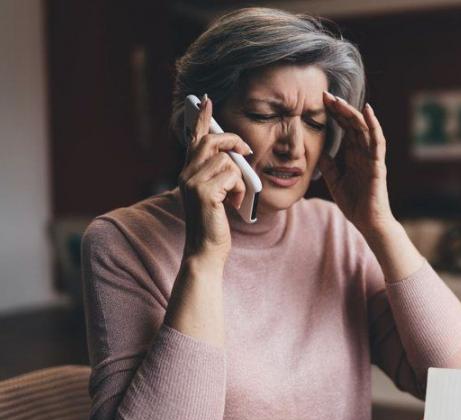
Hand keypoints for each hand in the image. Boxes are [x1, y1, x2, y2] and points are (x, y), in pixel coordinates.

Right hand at [178, 95, 252, 263]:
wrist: (206, 249)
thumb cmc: (214, 224)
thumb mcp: (217, 193)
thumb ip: (220, 173)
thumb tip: (236, 155)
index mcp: (189, 172)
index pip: (195, 138)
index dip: (202, 118)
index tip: (207, 100)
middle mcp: (186, 174)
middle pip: (213, 141)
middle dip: (234, 143)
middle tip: (246, 152)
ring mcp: (193, 182)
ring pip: (228, 161)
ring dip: (239, 179)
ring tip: (234, 197)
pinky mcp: (204, 192)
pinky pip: (232, 175)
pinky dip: (239, 189)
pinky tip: (234, 203)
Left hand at [320, 92, 395, 237]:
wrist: (368, 222)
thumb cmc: (355, 203)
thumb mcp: (334, 180)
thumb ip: (327, 165)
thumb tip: (317, 150)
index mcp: (353, 155)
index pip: (344, 129)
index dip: (334, 114)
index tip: (320, 101)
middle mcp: (363, 152)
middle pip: (352, 124)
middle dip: (339, 109)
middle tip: (325, 95)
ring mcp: (372, 157)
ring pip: (363, 128)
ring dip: (352, 113)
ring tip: (339, 101)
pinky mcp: (378, 164)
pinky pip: (378, 141)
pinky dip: (374, 125)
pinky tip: (368, 111)